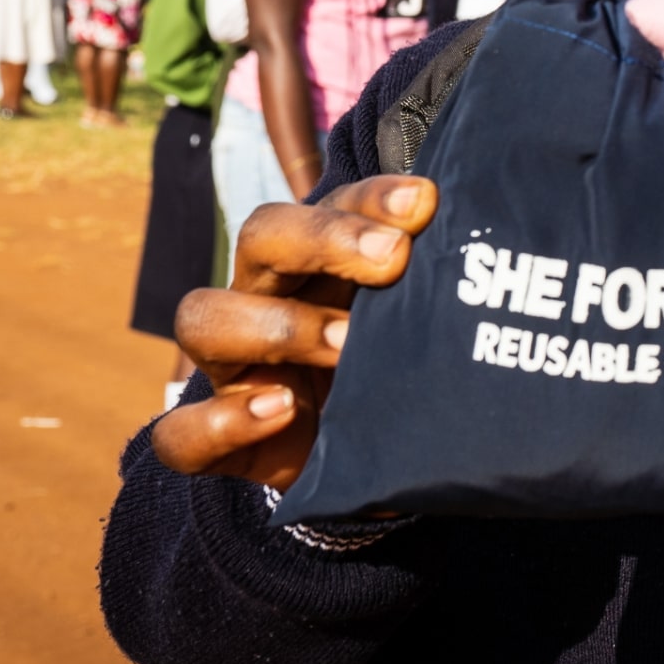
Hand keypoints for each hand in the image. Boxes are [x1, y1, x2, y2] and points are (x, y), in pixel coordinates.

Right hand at [149, 177, 437, 490]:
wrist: (369, 463)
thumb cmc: (392, 370)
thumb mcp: (414, 325)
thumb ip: (436, 288)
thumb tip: (483, 246)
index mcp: (317, 261)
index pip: (329, 205)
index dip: (369, 199)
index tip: (425, 204)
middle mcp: (265, 299)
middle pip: (260, 237)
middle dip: (323, 239)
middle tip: (393, 260)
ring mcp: (234, 368)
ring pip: (203, 319)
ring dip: (277, 325)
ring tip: (346, 344)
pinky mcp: (219, 441)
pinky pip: (180, 434)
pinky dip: (221, 423)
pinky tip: (280, 410)